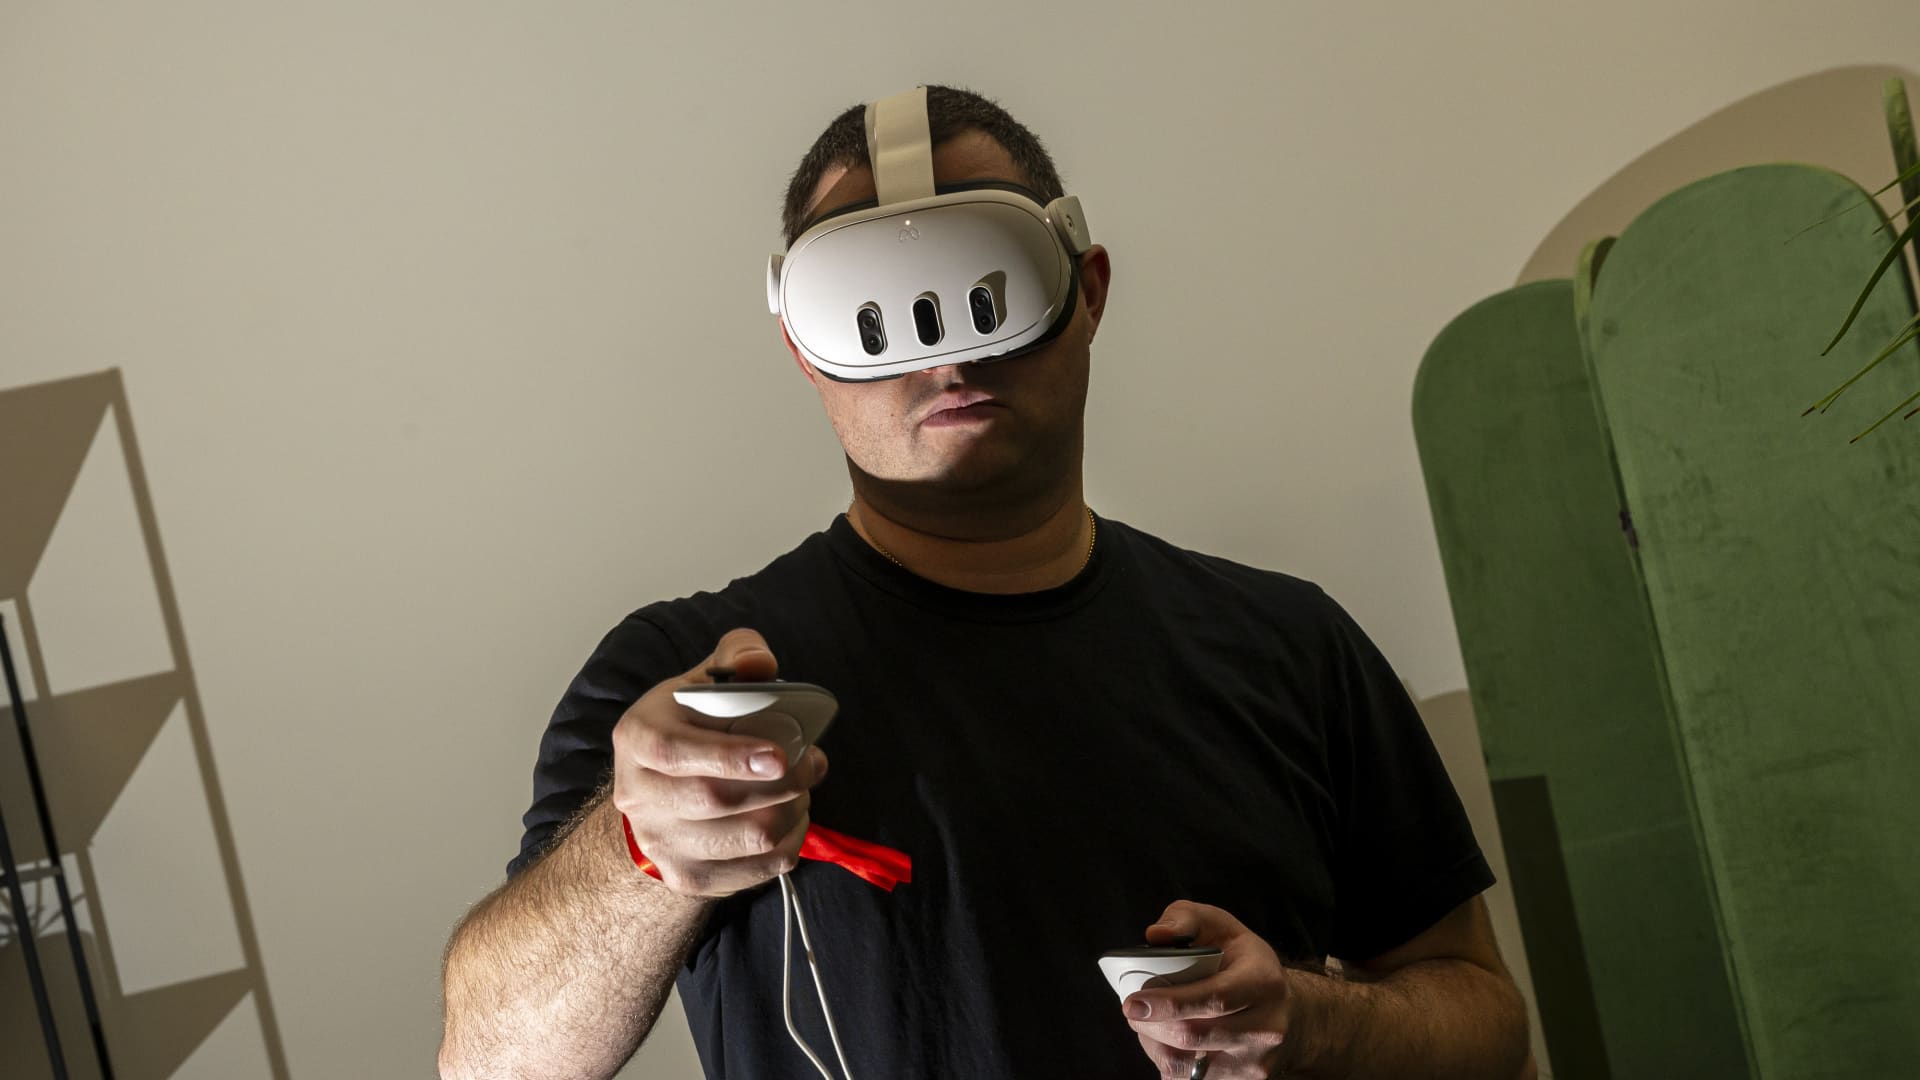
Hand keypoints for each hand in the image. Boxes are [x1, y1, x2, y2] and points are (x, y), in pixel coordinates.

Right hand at [611, 628, 829, 897]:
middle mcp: (638, 795)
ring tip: (803, 790)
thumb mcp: (704, 682)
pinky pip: (756, 870)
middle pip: (714, 800)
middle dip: (780, 784)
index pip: (673, 752)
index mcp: (637, 737)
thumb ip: (736, 659)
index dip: (728, 755)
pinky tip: (793, 819)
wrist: (656, 793)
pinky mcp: (688, 877)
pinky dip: (789, 844)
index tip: (779, 755)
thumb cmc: (690, 727)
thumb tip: (761, 664)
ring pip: (744, 838)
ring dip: (791, 812)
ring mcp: (660, 843)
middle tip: (812, 765)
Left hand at [1124, 901, 1292, 1079]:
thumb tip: (1156, 935)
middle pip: (1195, 1035)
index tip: (1133, 1002)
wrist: (1288, 1013)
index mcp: (1264, 983)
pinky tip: (1164, 1040)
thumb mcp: (1222, 926)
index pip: (1215, 998)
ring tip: (1146, 1023)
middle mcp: (1266, 1028)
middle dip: (1151, 1024)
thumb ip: (1186, 918)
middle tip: (1132, 1009)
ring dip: (1155, 1043)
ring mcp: (1256, 1062)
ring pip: (1188, 1065)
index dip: (1169, 1002)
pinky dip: (1167, 1061)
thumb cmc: (1244, 963)